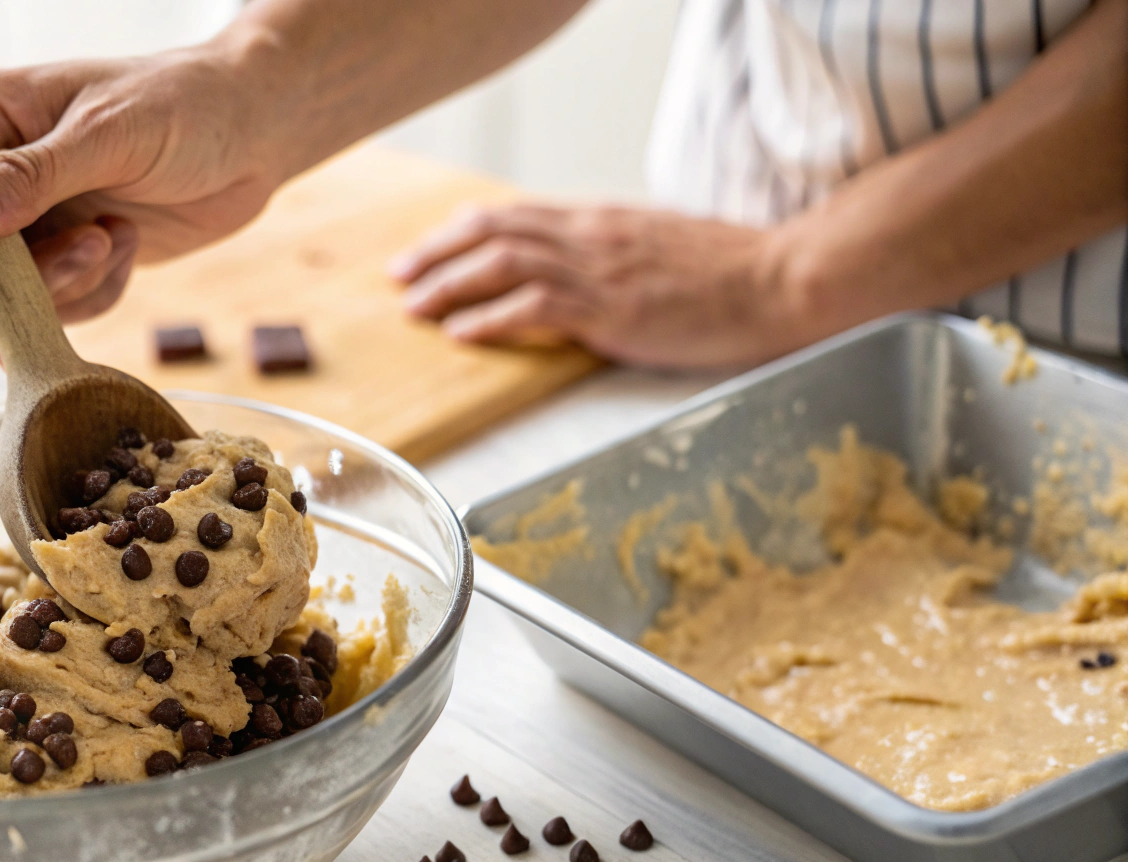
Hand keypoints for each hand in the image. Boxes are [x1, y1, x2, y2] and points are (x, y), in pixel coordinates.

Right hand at [0, 48, 283, 332]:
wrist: (255, 134)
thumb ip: (29, 176)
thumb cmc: (186, 105)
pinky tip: (126, 245)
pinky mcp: (61, 262)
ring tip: (113, 238)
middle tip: (78, 257)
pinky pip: (48, 314)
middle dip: (0, 284)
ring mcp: (22, 223)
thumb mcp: (110, 132)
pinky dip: (92, 296)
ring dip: (58, 288)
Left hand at [387, 202, 819, 368]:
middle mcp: (589, 236)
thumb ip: (610, 252)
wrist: (777, 280)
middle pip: (493, 231)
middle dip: (436, 252)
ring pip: (502, 264)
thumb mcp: (656, 248)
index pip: (515, 215)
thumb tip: (575, 268)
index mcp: (599, 221)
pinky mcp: (611, 309)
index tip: (430, 247)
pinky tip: (461, 333)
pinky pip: (535, 307)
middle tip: (398, 275)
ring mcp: (598, 270)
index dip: (463, 230)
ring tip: (414, 307)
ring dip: (449, 285)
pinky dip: (490, 319)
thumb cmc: (727, 273)